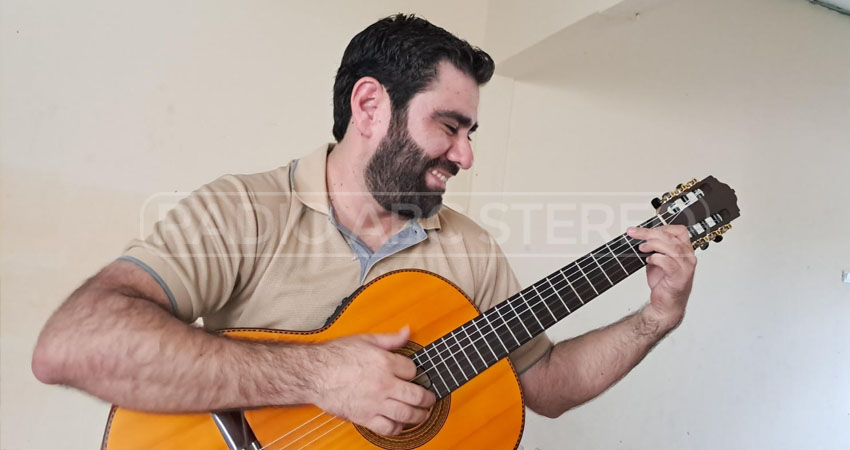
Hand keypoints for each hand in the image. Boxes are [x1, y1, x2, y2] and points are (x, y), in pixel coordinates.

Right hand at [307, 327, 435, 435]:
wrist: (314, 374)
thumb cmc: (335, 355)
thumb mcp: (365, 339)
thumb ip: (390, 339)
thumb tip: (407, 331)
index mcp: (385, 363)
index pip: (413, 370)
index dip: (415, 372)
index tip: (414, 375)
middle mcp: (383, 384)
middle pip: (417, 395)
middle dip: (427, 398)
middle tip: (430, 398)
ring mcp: (375, 402)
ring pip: (407, 414)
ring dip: (419, 415)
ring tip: (423, 413)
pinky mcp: (364, 417)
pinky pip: (388, 428)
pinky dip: (398, 428)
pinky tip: (400, 423)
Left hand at [626, 225, 696, 331]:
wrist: (666, 305)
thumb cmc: (664, 284)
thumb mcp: (657, 260)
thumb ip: (653, 248)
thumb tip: (639, 236)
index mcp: (685, 250)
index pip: (679, 230)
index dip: (661, 226)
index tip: (643, 229)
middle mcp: (688, 257)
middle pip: (671, 237)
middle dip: (650, 233)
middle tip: (635, 233)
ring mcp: (686, 267)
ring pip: (672, 247)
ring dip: (653, 244)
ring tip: (642, 248)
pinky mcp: (679, 277)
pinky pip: (668, 262)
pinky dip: (656, 259)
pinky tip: (649, 261)